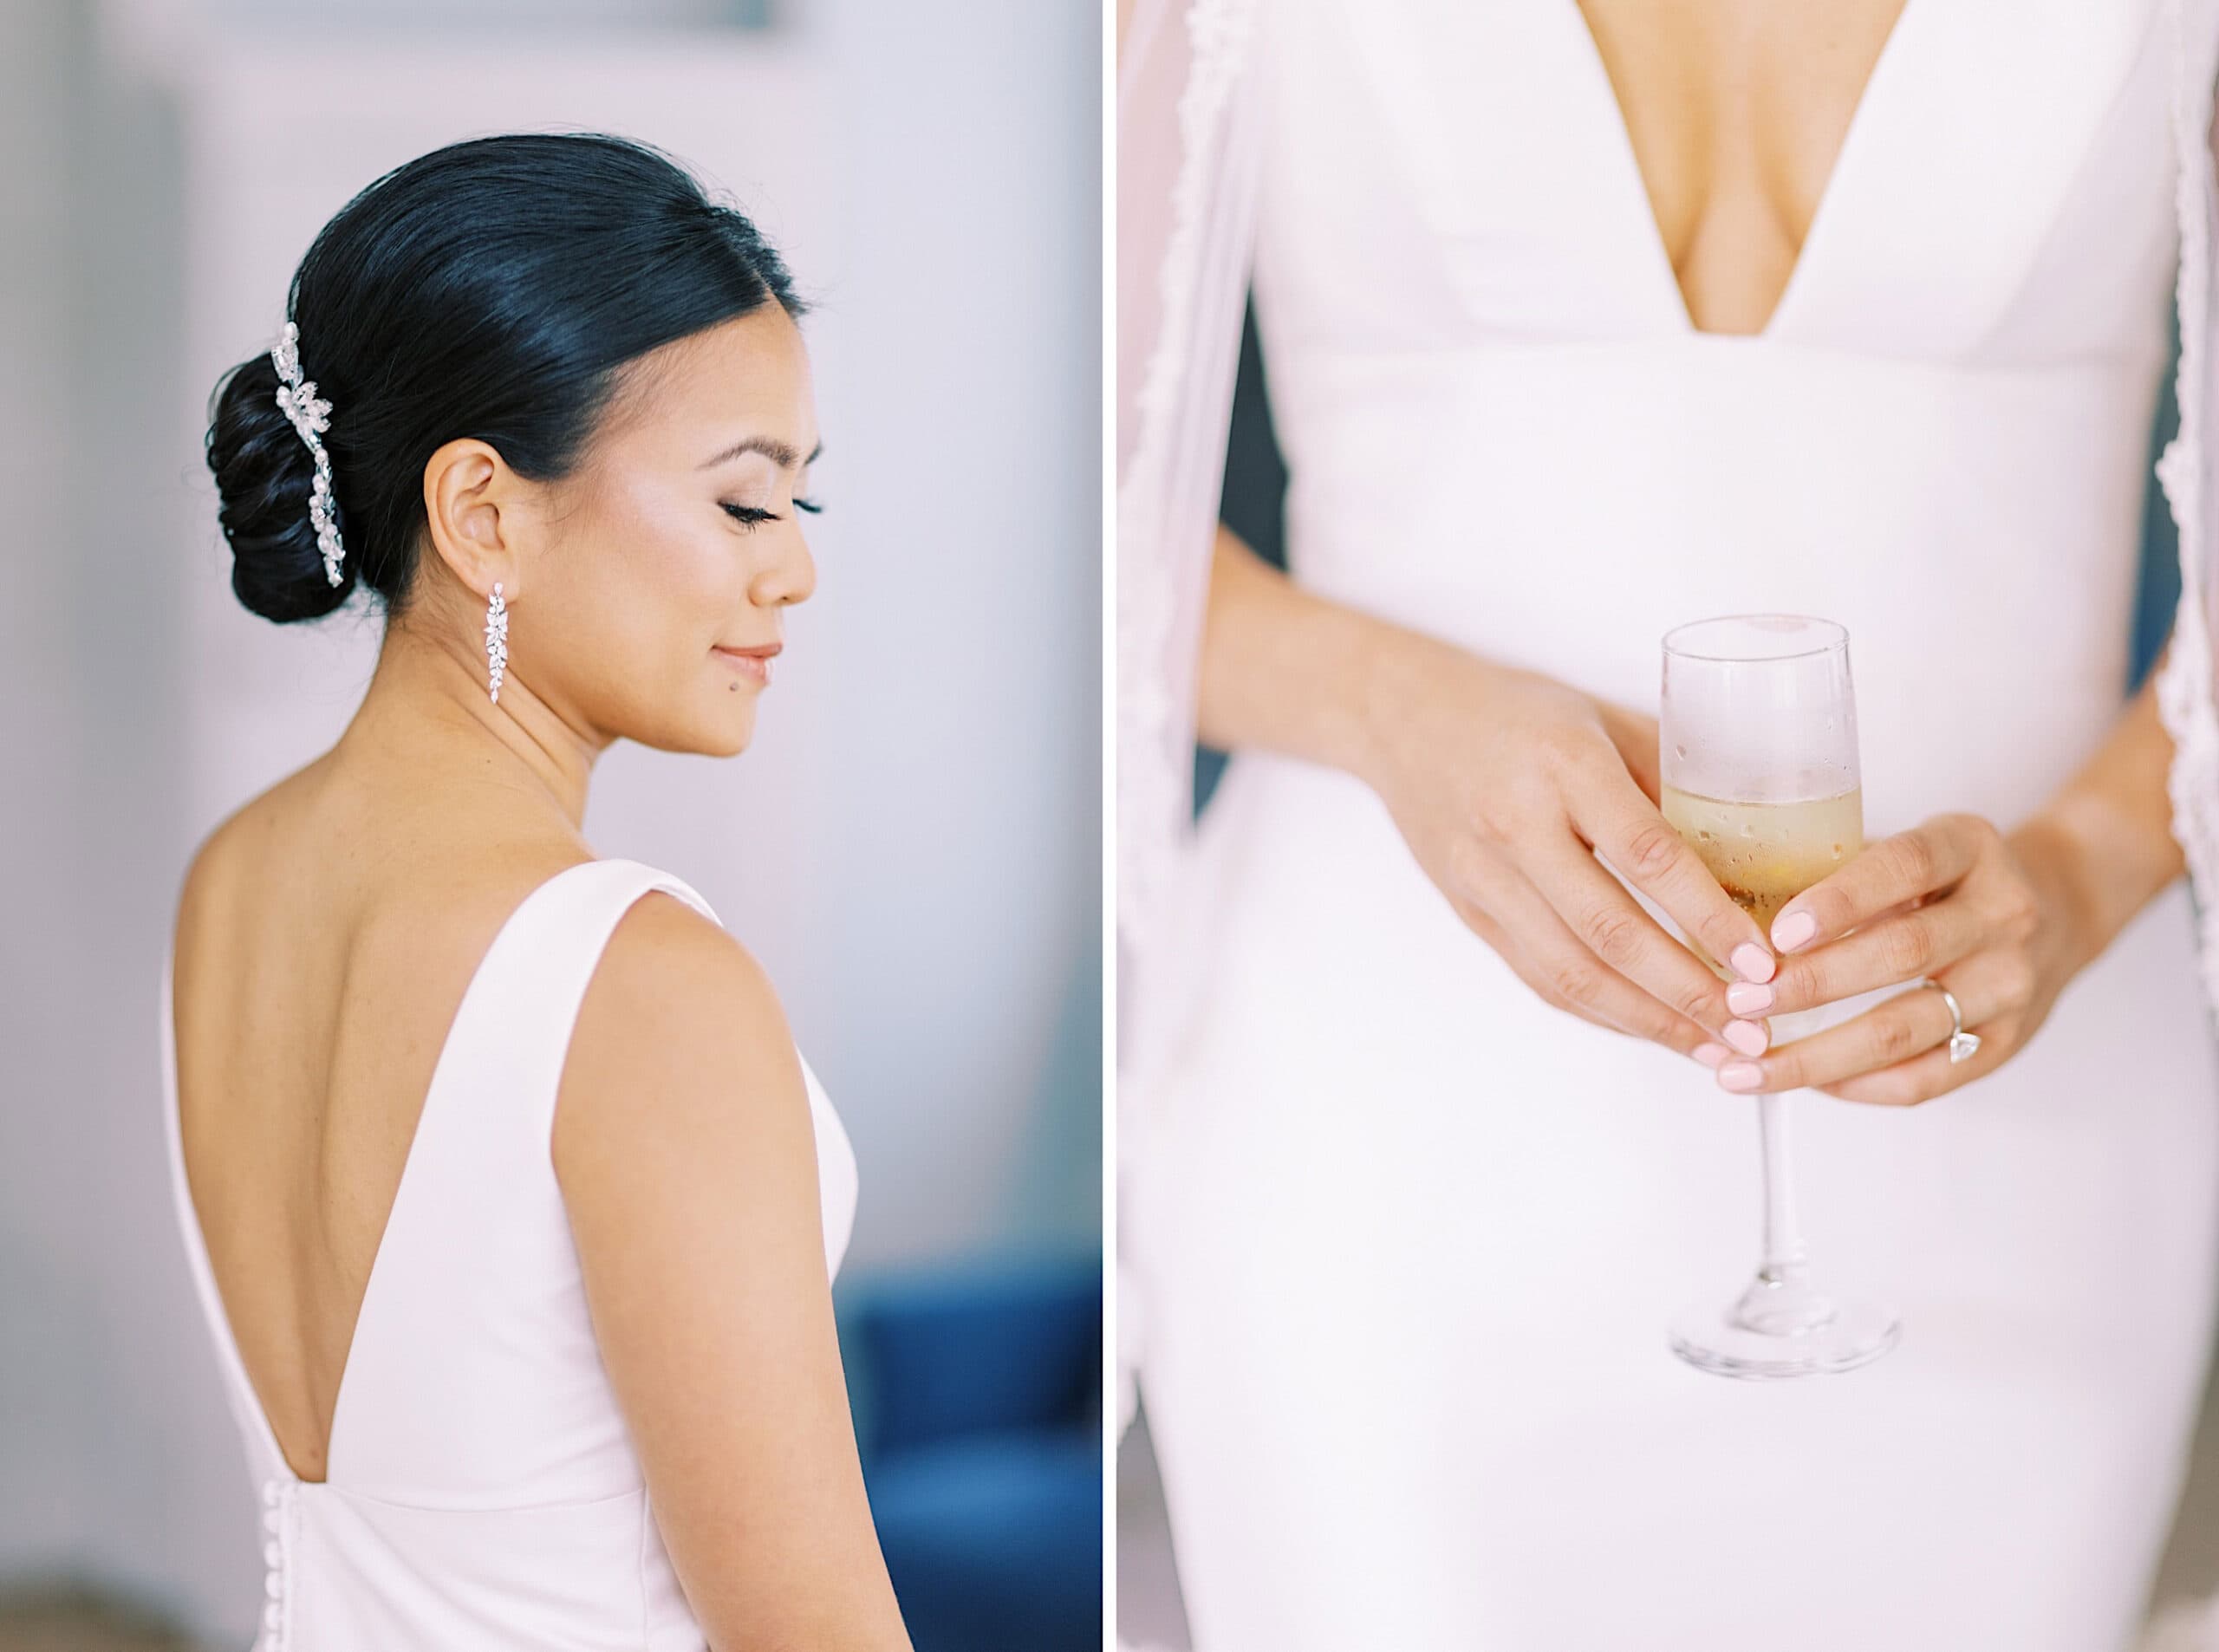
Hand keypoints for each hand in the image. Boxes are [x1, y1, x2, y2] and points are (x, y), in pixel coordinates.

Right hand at [1356, 631, 1778, 1058]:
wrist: (1405, 719)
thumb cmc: (1517, 713)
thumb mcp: (1604, 720)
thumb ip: (1672, 780)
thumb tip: (1756, 850)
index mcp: (1564, 765)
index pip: (1647, 855)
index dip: (1707, 916)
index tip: (1761, 959)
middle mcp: (1516, 825)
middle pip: (1609, 930)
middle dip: (1688, 991)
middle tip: (1751, 1026)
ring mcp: (1484, 876)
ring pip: (1569, 971)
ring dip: (1647, 1020)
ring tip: (1711, 1046)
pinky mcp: (1468, 911)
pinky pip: (1539, 977)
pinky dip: (1600, 1012)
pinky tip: (1649, 1027)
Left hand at [1703, 812, 2099, 1103]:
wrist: (2059, 907)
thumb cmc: (1947, 878)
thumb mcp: (1909, 848)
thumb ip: (1837, 871)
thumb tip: (1723, 912)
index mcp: (1969, 847)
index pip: (1905, 867)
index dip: (1839, 901)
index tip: (1775, 933)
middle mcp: (2003, 913)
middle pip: (1902, 955)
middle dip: (1809, 986)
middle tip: (1736, 1005)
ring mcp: (2012, 983)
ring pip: (1906, 1030)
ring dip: (1816, 1056)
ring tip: (1745, 1068)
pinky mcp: (2009, 1042)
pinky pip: (1927, 1078)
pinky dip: (1857, 1086)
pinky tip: (1804, 1084)